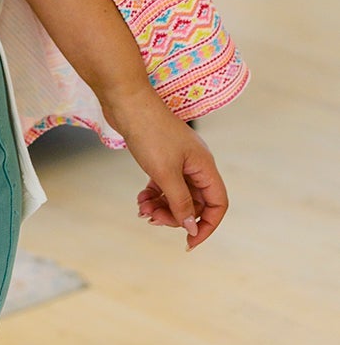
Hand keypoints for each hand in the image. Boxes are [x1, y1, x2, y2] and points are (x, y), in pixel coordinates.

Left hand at [106, 88, 229, 251]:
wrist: (126, 101)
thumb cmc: (149, 133)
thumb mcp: (165, 173)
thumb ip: (180, 202)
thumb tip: (191, 227)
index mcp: (204, 166)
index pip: (217, 204)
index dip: (207, 226)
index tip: (189, 242)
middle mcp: (195, 164)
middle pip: (194, 202)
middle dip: (175, 215)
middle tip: (152, 218)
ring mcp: (178, 160)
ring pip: (177, 195)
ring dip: (162, 207)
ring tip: (142, 209)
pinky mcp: (162, 157)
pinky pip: (164, 185)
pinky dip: (154, 195)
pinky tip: (141, 200)